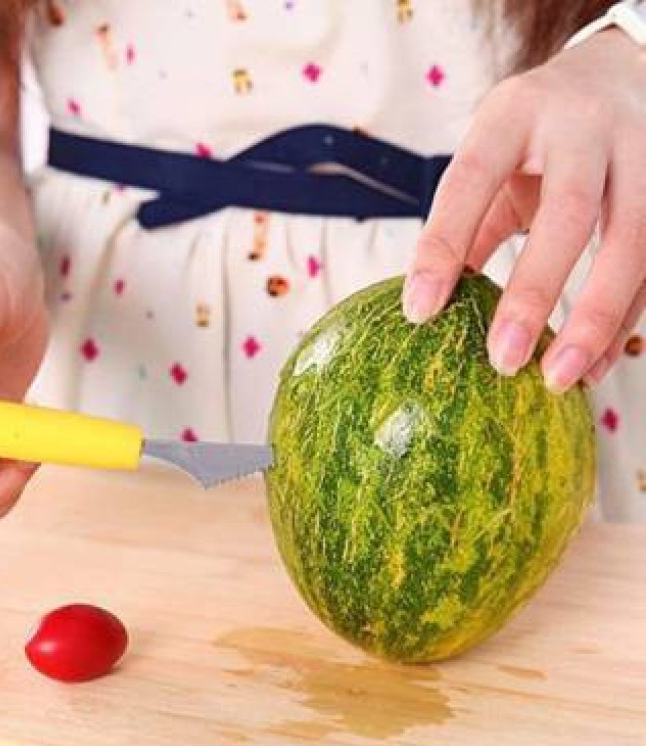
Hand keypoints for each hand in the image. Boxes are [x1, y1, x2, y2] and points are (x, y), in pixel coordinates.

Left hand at [405, 29, 645, 390]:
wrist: (620, 70)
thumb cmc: (536, 133)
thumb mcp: (492, 157)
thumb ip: (465, 224)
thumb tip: (428, 306)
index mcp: (516, 113)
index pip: (471, 180)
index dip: (442, 246)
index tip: (418, 311)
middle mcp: (585, 126)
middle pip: (568, 214)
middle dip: (534, 292)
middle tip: (503, 360)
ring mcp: (643, 151)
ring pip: (633, 241)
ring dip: (596, 318)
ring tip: (558, 378)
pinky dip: (625, 319)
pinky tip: (594, 364)